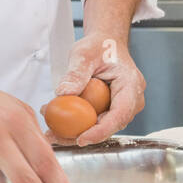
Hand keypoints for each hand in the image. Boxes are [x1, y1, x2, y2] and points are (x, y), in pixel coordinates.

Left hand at [41, 31, 145, 145]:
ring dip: (75, 130)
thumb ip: (75, 73)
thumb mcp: (84, 54)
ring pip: (100, 127)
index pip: (119, 114)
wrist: (106, 44)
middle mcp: (131, 100)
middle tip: (55, 135)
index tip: (81, 139)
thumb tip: (64, 93)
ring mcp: (121, 106)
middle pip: (109, 126)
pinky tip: (57, 122)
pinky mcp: (110, 110)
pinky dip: (77, 124)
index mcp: (131, 85)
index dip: (101, 131)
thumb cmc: (100, 46)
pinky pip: (94, 121)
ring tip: (50, 128)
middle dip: (82, 135)